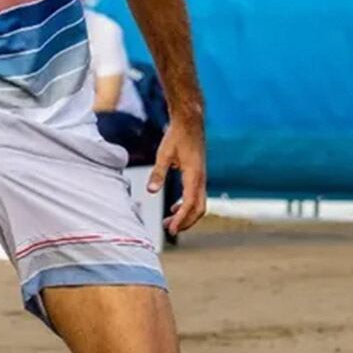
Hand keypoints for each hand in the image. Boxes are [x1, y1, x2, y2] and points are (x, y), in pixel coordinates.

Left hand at [148, 117, 207, 234]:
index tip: (172, 230)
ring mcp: (202, 177)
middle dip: (186, 222)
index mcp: (194, 175)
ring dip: (186, 215)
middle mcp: (201, 179)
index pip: (190, 204)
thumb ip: (157, 173)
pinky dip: (187, 205)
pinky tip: (174, 208)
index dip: (181, 219)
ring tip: (169, 222)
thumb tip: (150, 191)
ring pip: (199, 204)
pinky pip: (196, 196)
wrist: (190, 122)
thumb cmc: (177, 136)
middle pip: (198, 209)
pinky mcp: (199, 175)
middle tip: (169, 230)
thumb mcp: (164, 154)